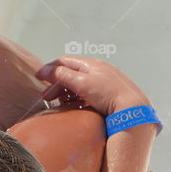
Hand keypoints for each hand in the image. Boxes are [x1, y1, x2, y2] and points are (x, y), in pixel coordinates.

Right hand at [34, 56, 149, 116]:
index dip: (50, 69)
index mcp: (92, 64)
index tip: (38, 77)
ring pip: (80, 84)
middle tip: (46, 97)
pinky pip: (89, 94)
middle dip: (57, 84)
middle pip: (72, 74)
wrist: (132, 109)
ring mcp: (106, 83)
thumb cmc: (108, 94)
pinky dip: (78, 99)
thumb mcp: (81, 83)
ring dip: (67, 92)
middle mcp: (99, 70)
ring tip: (59, 103)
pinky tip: (76, 107)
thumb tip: (46, 70)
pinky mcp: (110, 96)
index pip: (65, 61)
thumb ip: (62, 75)